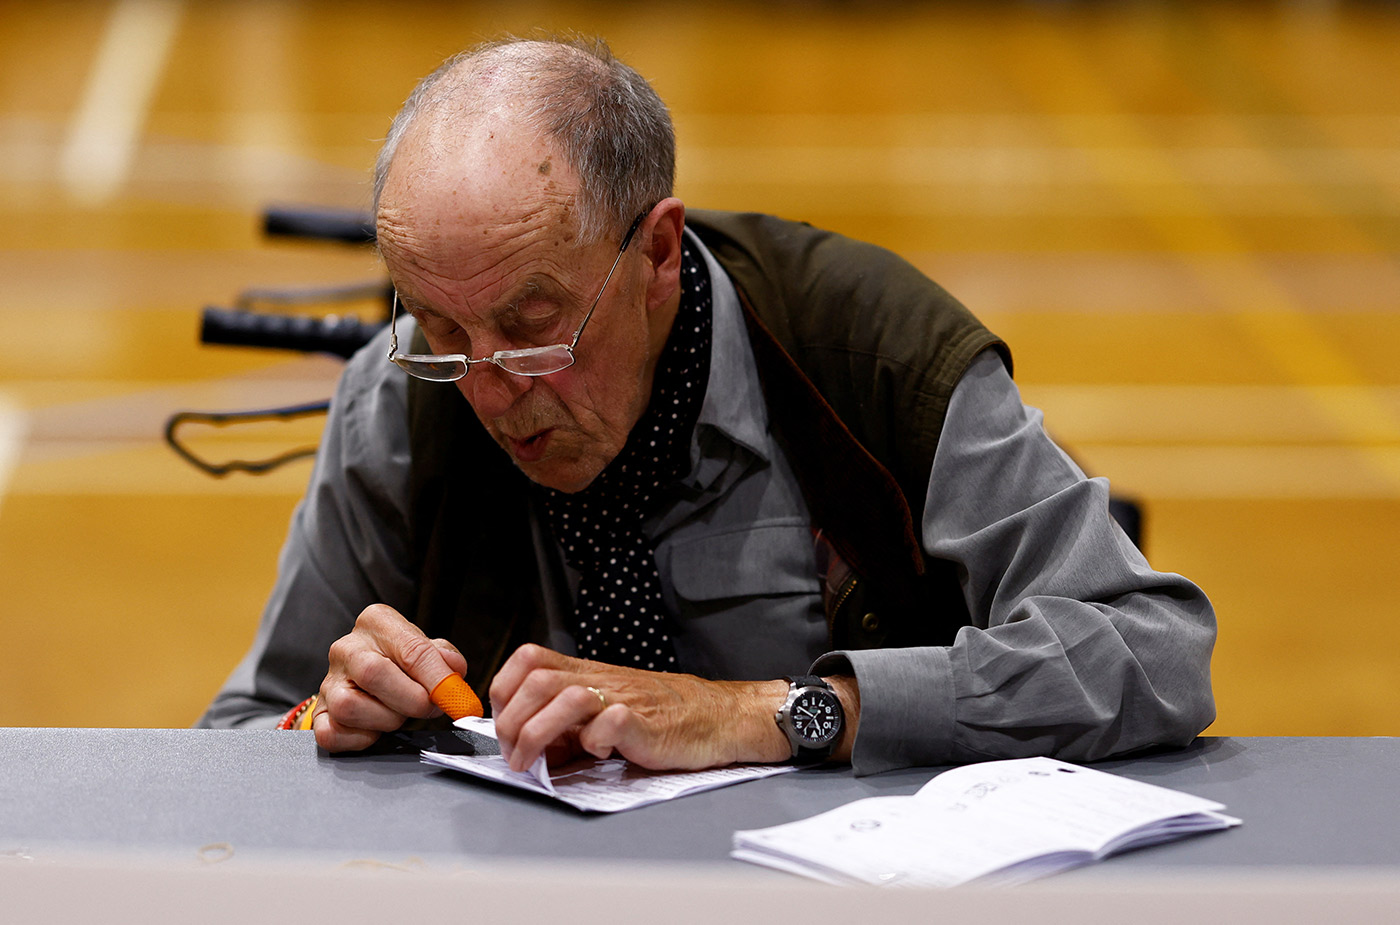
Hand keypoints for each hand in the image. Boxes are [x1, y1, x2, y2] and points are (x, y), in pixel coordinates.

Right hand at [312, 603, 468, 751]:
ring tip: (398, 715)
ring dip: (385, 720)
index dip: (437, 678)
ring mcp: (328, 681)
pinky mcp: (319, 713)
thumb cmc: (399, 661)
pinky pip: (332, 734)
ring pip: (349, 707)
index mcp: (377, 623)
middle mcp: (347, 648)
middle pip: (374, 674)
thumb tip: (453, 672)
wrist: (364, 676)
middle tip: (428, 708)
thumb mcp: (426, 649)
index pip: (411, 650)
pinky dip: (360, 739)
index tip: (453, 697)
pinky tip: (375, 729)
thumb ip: (444, 658)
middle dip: (410, 699)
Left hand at [489, 644, 793, 772]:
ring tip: (536, 762)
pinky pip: (610, 722)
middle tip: (515, 754)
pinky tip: (597, 754)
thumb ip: (568, 725)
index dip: (504, 689)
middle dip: (512, 720)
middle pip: (537, 679)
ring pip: (565, 696)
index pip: (529, 660)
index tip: (502, 724)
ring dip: (538, 733)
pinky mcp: (646, 724)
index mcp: (587, 674)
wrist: (717, 717)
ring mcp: (623, 699)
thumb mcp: (607, 711)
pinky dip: (594, 741)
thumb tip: (529, 750)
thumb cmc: (663, 717)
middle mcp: (601, 680)